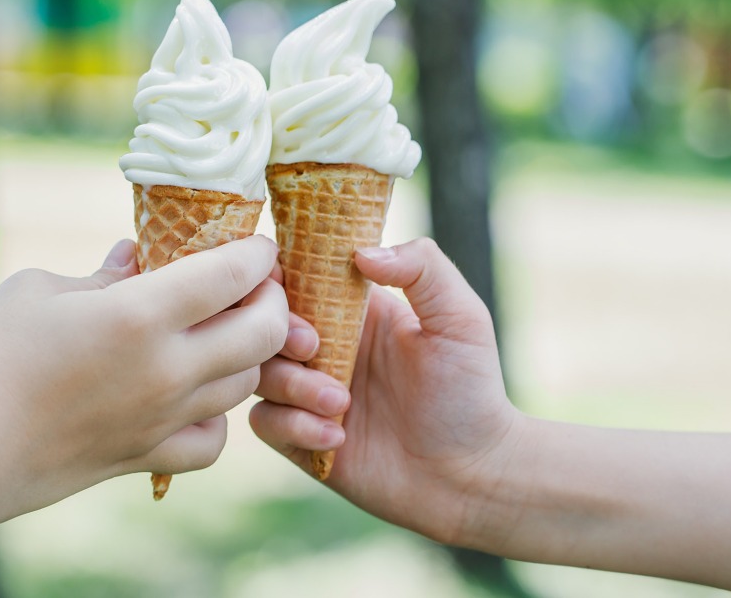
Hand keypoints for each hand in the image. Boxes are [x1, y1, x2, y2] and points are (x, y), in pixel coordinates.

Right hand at [0, 235, 288, 525]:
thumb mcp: (37, 290)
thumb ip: (102, 271)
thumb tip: (137, 254)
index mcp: (139, 315)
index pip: (233, 274)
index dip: (257, 252)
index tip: (256, 244)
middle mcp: (166, 369)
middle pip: (264, 332)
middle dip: (272, 300)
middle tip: (254, 285)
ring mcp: (164, 419)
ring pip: (245, 383)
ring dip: (247, 351)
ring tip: (225, 330)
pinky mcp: (150, 457)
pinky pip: (214, 439)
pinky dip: (218, 415)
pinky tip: (194, 396)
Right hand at [251, 238, 522, 546]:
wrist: (471, 476)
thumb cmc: (471, 392)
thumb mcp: (460, 318)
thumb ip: (422, 268)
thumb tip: (359, 253)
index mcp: (353, 309)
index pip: (296, 276)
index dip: (278, 276)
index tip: (281, 283)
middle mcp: (325, 346)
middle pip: (265, 323)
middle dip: (280, 333)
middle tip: (315, 349)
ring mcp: (309, 393)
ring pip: (259, 373)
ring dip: (293, 386)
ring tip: (342, 405)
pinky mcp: (301, 438)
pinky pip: (265, 422)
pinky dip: (294, 427)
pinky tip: (338, 437)